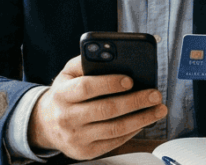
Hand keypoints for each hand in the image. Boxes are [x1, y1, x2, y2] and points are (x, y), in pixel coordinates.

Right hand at [28, 56, 166, 159]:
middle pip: (106, 109)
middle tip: (154, 94)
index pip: (86, 87)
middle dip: (135, 101)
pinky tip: (144, 121)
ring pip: (115, 129)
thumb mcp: (67, 74)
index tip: (130, 80)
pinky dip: (133, 131)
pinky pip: (115, 141)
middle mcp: (67, 117)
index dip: (109, 83)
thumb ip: (85, 62)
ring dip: (141, 119)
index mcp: (62, 94)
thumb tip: (109, 54)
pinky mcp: (86, 151)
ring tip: (158, 109)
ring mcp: (76, 137)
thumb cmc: (65, 94)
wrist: (47, 124)